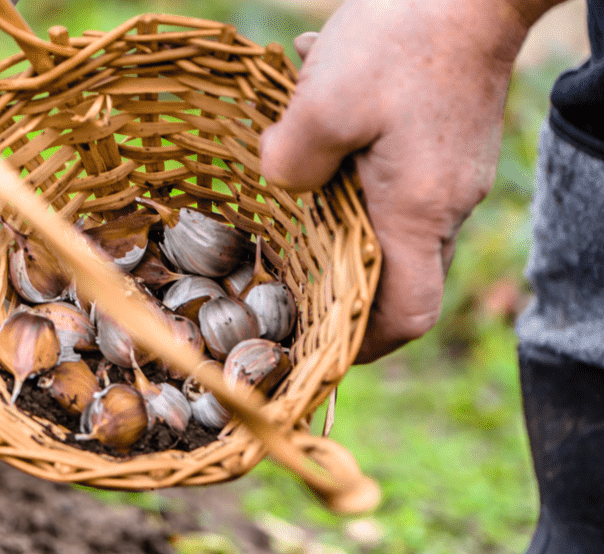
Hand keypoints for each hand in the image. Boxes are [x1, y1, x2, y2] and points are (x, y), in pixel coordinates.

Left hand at [258, 0, 555, 361]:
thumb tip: (278, 186)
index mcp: (417, 212)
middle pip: (391, 274)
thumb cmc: (404, 37)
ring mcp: (449, 174)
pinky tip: (313, 120)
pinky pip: (391, 177)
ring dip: (333, 211)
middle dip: (334, 280)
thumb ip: (290, 162)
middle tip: (275, 275)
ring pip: (385, 220)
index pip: (407, 315)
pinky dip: (350, 167)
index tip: (315, 344)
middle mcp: (444, 204)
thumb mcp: (324, 102)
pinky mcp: (443, 143)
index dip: (363, 343)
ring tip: (287, 180)